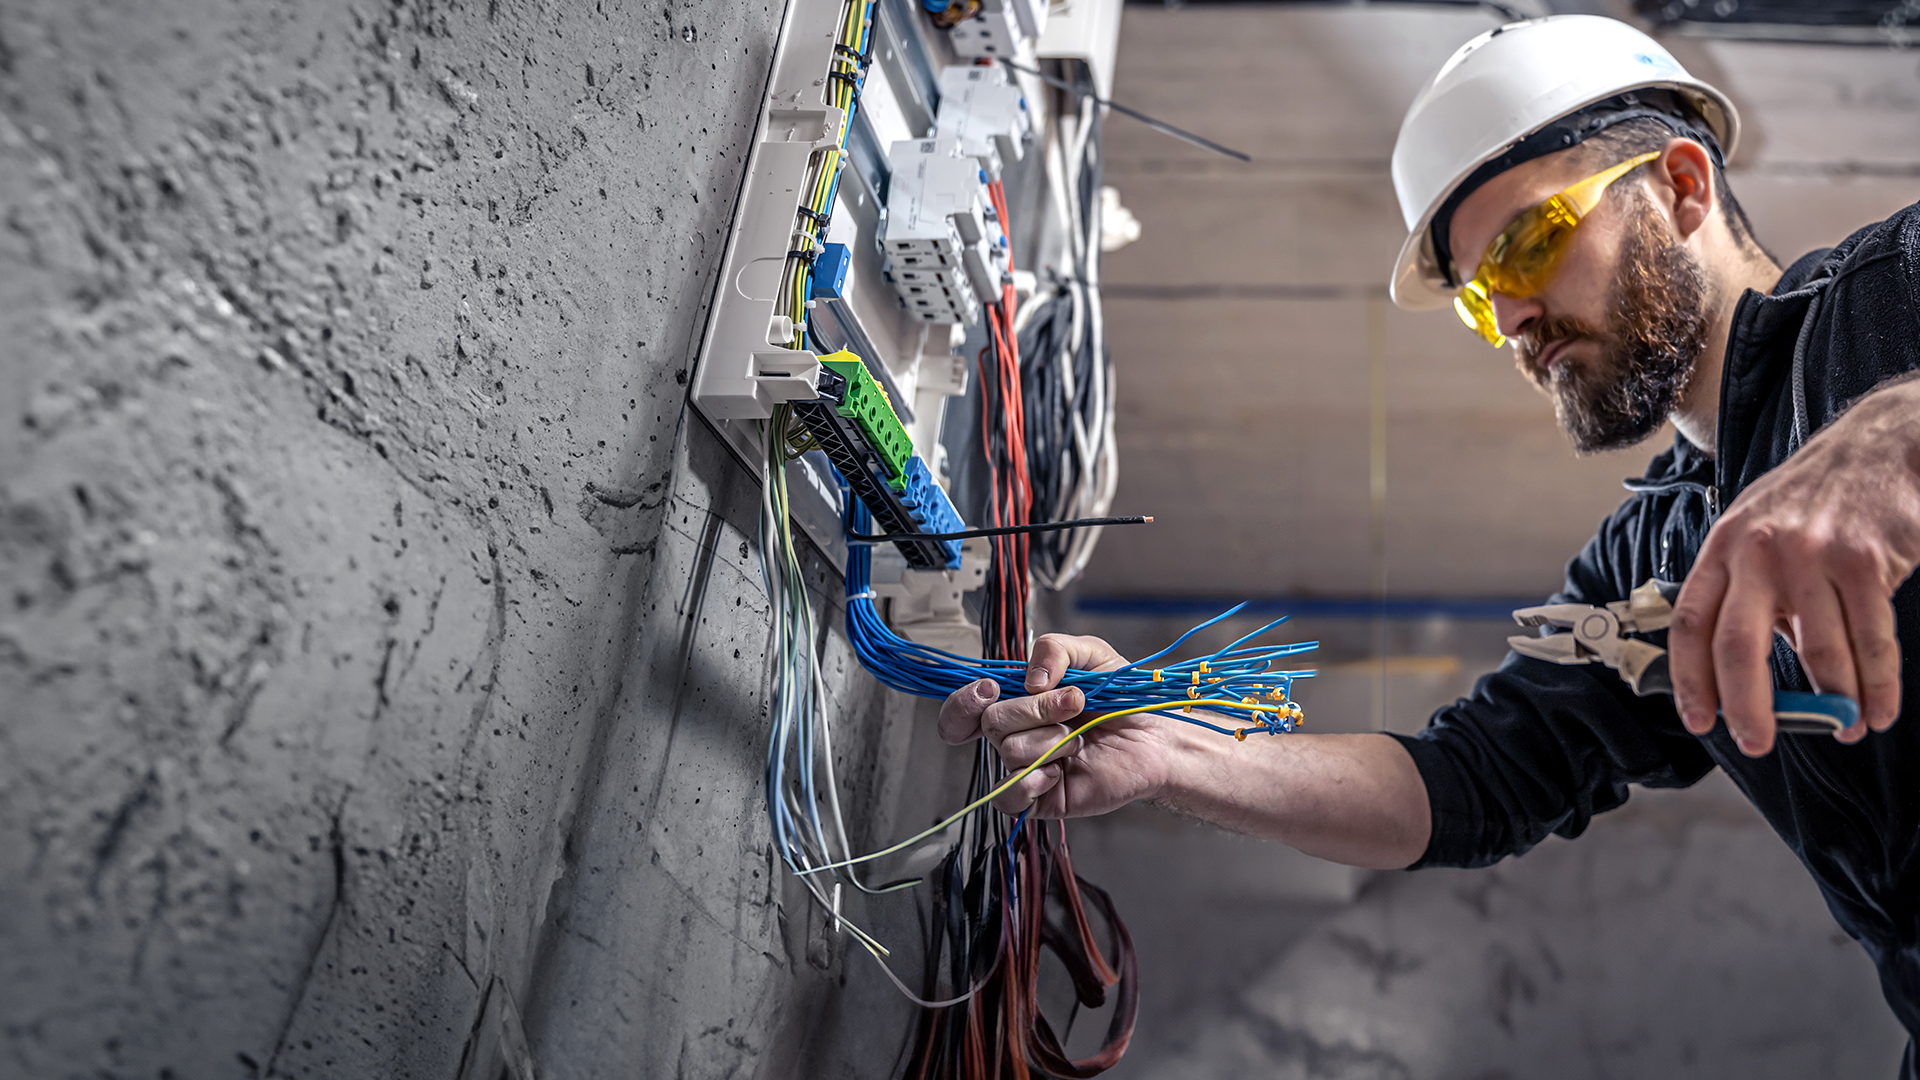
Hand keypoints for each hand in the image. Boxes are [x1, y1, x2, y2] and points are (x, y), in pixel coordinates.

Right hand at [937, 633, 1175, 817]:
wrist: (1156, 738)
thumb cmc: (1124, 699)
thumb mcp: (1091, 654)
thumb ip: (1054, 648)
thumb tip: (1028, 681)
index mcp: (1018, 701)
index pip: (965, 707)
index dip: (964, 701)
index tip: (990, 689)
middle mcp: (1016, 734)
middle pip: (991, 722)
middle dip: (1037, 708)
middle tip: (1075, 703)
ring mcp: (1026, 767)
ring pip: (1009, 751)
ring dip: (1053, 740)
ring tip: (1080, 739)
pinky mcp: (1038, 799)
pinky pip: (1008, 795)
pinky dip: (1032, 780)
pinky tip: (1058, 772)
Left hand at [1670, 380, 1919, 754]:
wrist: (1880, 442)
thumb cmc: (1815, 499)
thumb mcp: (1761, 534)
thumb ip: (1752, 597)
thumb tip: (1753, 676)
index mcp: (1723, 548)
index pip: (1689, 622)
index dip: (1688, 678)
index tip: (1699, 720)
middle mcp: (1758, 551)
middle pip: (1738, 646)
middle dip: (1747, 707)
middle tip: (1757, 743)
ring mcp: (1811, 555)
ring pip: (1817, 653)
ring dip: (1834, 704)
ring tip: (1846, 729)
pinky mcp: (1865, 562)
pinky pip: (1870, 641)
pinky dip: (1877, 685)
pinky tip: (1878, 709)